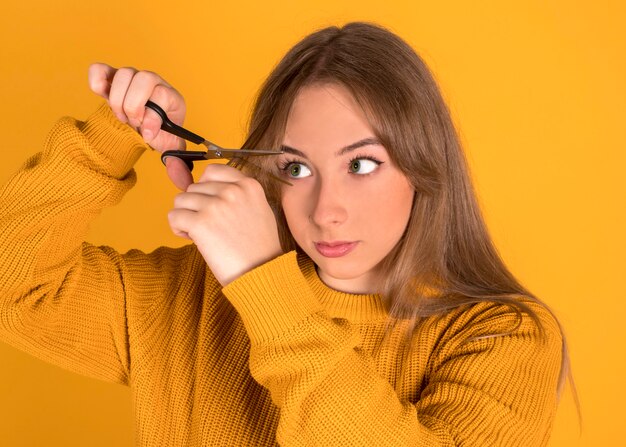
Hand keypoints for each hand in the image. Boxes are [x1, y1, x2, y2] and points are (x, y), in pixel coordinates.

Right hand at [88, 62, 191, 189]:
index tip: (147, 134)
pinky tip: (100, 95)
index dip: (152, 117)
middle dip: (134, 106)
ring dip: (118, 100)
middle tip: (132, 124)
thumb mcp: (170, 148)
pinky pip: (101, 69)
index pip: (163, 96)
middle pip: (144, 78)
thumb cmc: (158, 136)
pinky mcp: (111, 78)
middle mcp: (155, 83)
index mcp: (172, 98)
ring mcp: (133, 78)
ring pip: (124, 74)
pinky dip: (97, 80)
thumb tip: (180, 174)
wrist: (142, 129)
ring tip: (122, 117)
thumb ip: (177, 162)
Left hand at [168, 163, 282, 285]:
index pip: (212, 171)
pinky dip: (179, 228)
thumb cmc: (258, 246)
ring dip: (186, 217)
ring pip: (180, 200)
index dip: (206, 189)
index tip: (211, 204)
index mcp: (249, 185)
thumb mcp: (254, 209)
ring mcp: (215, 205)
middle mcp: (232, 190)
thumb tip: (181, 172)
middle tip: (211, 226)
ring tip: (203, 234)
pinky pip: (174, 216)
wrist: (262, 272)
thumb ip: (229, 192)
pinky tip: (194, 239)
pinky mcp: (201, 223)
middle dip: (197, 206)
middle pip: (194, 187)